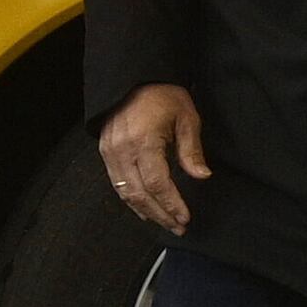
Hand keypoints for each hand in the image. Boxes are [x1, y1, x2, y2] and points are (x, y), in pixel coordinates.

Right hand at [100, 81, 205, 235]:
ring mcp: (110, 153)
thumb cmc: (164, 96)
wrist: (132, 80)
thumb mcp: (187, 118)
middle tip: (178, 227)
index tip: (185, 218)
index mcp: (144, 142)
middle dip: (160, 214)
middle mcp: (122, 151)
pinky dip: (131, 199)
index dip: (171, 204)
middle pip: (139, 193)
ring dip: (145, 211)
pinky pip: (116, 183)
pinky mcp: (105, 152)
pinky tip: (145, 209)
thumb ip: (191, 150)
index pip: (157, 183)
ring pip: (125, 192)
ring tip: (165, 222)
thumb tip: (202, 176)